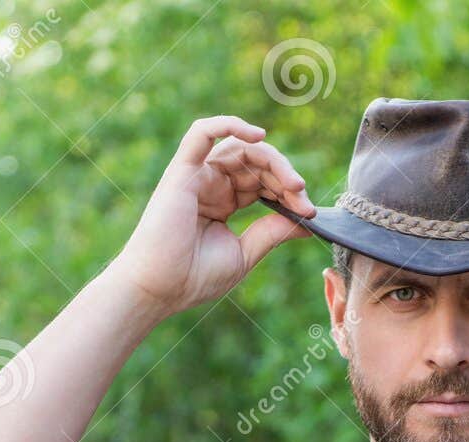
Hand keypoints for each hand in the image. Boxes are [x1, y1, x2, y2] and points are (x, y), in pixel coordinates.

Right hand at [107, 116, 316, 314]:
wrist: (158, 290)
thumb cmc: (194, 277)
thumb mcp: (244, 254)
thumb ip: (272, 232)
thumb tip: (305, 221)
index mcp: (225, 202)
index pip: (264, 182)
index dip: (290, 192)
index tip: (310, 214)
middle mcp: (212, 184)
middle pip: (257, 163)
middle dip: (286, 178)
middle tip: (305, 201)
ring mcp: (197, 175)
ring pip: (240, 148)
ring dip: (272, 160)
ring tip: (294, 183)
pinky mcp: (182, 171)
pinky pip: (202, 132)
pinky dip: (228, 125)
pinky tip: (258, 136)